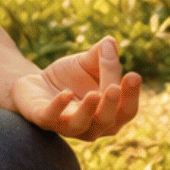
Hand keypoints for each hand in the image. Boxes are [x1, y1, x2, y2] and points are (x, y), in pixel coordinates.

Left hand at [11, 36, 140, 140]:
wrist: (35, 84)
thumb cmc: (68, 78)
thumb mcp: (86, 63)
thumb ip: (101, 55)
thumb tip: (111, 43)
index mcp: (109, 115)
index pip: (126, 111)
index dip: (131, 95)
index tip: (134, 75)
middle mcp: (91, 127)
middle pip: (108, 122)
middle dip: (112, 105)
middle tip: (115, 87)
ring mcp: (66, 126)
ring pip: (82, 126)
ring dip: (88, 110)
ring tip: (94, 94)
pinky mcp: (43, 119)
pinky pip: (51, 117)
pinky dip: (59, 106)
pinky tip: (66, 93)